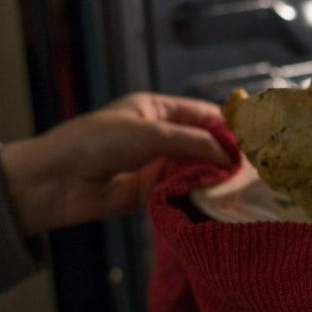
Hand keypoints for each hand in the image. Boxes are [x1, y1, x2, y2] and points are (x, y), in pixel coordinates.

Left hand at [0, 93, 230, 234]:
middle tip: (253, 168)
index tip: (254, 139)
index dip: (228, 125)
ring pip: (195, 170)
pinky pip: (182, 192)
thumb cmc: (96, 143)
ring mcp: (155, 166)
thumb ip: (193, 142)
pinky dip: (198, 196)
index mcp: (155, 110)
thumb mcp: (150, 133)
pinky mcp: (151, 194)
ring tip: (240, 186)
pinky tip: (217, 200)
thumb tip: (231, 155)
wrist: (57, 181)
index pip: (202, 114)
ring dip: (214, 177)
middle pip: (203, 143)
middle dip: (225, 154)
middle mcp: (158, 137)